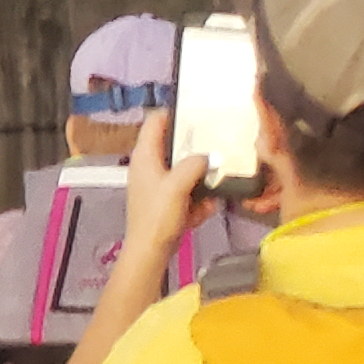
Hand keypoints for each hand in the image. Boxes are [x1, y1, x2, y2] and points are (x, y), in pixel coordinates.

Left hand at [116, 109, 211, 276]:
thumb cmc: (158, 216)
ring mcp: (157, 183)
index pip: (155, 121)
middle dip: (196, 149)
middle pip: (174, 145)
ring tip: (212, 189)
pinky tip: (201, 211)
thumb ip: (194, 165)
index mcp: (145, 156)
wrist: (150, 251)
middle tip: (217, 146)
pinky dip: (196, 200)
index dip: (174, 112)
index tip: (199, 113)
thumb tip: (210, 155)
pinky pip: (187, 191)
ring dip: (200, 179)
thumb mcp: (177, 186)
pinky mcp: (165, 200)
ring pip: (185, 170)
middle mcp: (149, 165)